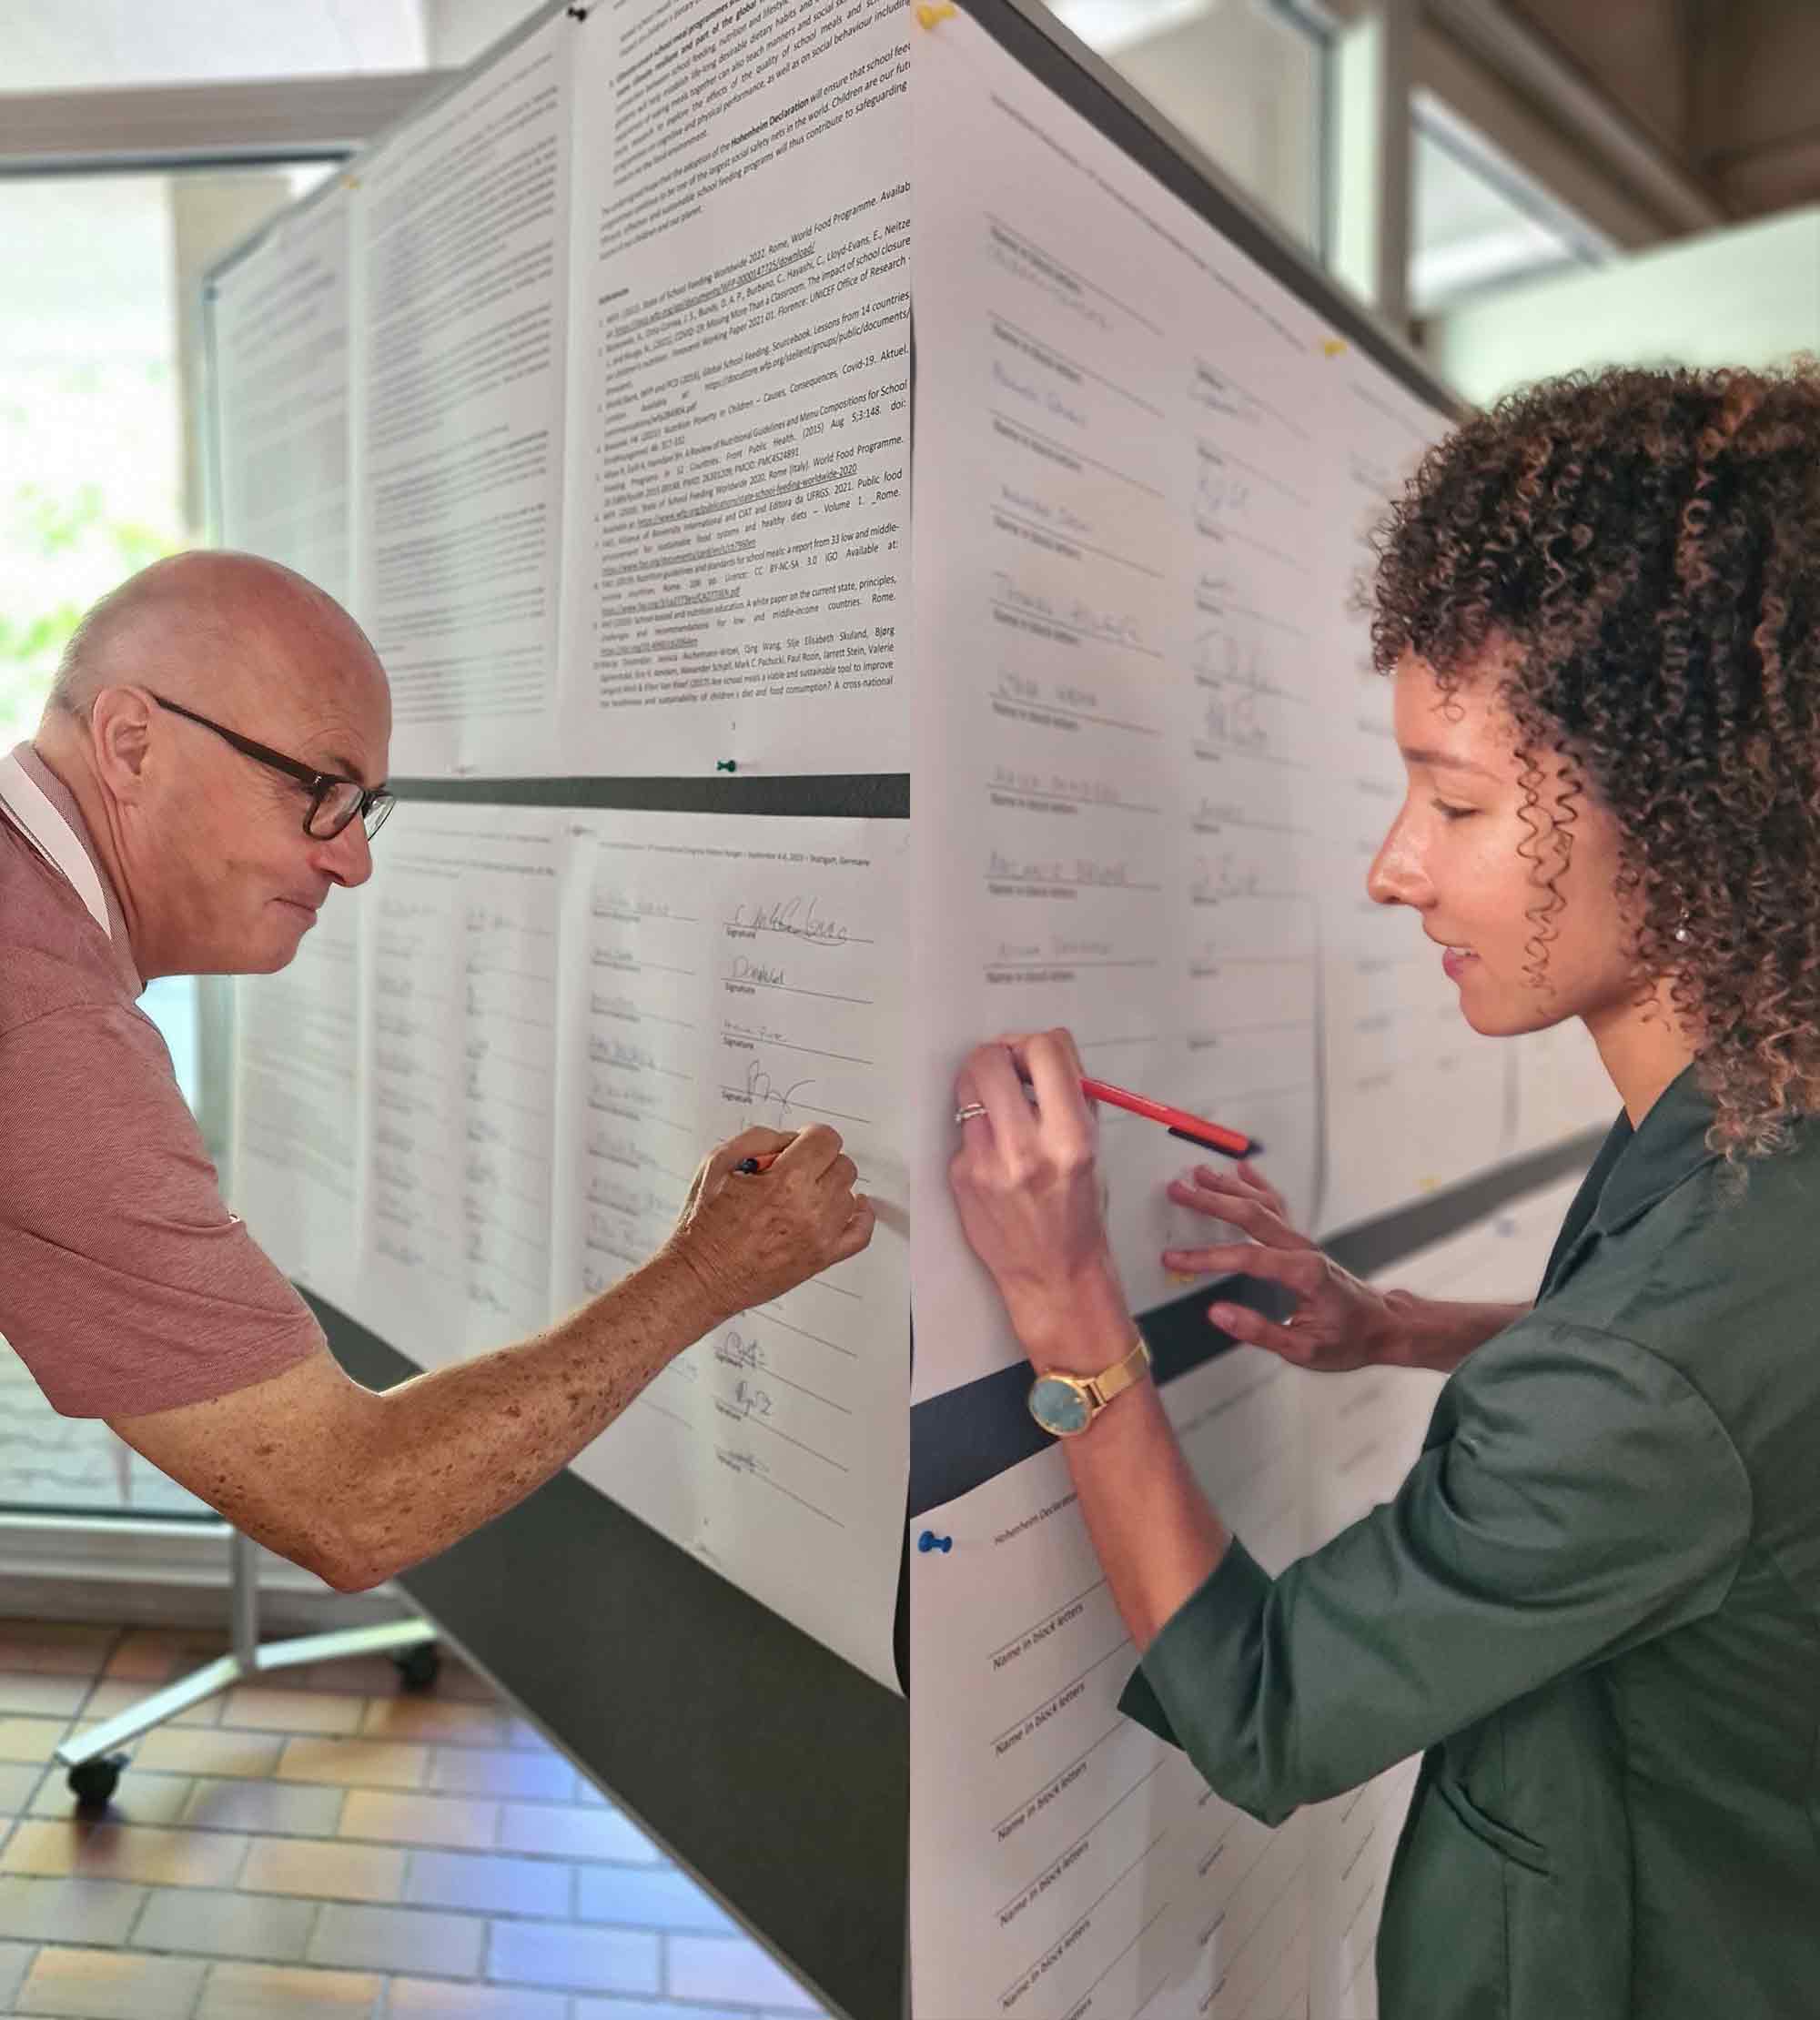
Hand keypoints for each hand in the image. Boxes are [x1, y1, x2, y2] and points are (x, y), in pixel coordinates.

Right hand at [663, 1124, 873, 1320]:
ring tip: (803, 1194)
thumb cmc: (704, 1226)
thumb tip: (790, 1138)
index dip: (812, 1136)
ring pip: (850, 1194)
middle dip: (820, 1161)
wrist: (701, 1277)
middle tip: (797, 1169)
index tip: (802, 1143)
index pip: (826, 1140)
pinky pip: (860, 1233)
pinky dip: (862, 1216)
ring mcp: (820, 1236)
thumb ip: (757, 1139)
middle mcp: (809, 1208)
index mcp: (785, 1181)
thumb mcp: (716, 1164)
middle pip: (843, 1165)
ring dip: (831, 1187)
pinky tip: (855, 1206)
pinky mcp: (823, 1259)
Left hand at [948, 1028, 1129, 1358]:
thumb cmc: (1080, 1214)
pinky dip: (978, 1129)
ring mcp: (985, 1164)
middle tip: (1008, 1070)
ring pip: (966, 1089)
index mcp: (1070, 1138)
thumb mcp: (1094, 1150)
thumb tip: (1042, 1054)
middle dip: (998, 1056)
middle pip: (990, 1059)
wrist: (1054, 1275)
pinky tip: (995, 1153)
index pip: (1045, 1051)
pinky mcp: (960, 1177)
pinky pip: (963, 1129)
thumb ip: (1072, 1097)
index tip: (1033, 1056)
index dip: (1035, 1043)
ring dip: (982, 1087)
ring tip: (1000, 1107)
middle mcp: (1025, 1149)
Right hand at [1161, 1162, 1398, 1371]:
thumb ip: (1259, 1331)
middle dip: (1210, 1201)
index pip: (1246, 1258)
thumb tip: (1219, 1314)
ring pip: (1262, 1204)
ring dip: (1229, 1187)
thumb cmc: (1349, 1338)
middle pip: (1251, 1215)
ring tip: (1199, 1173)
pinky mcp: (1303, 1243)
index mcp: (1303, 1273)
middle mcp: (1303, 1249)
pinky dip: (1258, 1184)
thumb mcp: (1304, 1349)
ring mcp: (1303, 1242)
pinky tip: (1243, 1171)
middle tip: (1178, 1190)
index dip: (1206, 1258)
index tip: (1176, 1258)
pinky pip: (1277, 1205)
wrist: (1382, 1327)